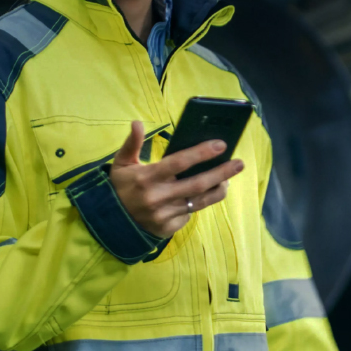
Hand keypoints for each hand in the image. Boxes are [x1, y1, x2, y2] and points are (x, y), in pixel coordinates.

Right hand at [109, 120, 243, 237]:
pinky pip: (189, 214)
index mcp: (146, 177)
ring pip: (199, 202)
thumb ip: (131, 143)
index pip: (179, 163)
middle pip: (197, 184)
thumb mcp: (121, 164)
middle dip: (222, 172)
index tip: (221, 144)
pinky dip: (197, 204)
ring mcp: (164, 215)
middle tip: (239, 163)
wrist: (110, 222)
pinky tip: (203, 195)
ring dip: (218, 189)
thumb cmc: (120, 187)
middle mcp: (157, 197)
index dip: (202, 153)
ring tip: (229, 179)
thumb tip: (137, 122)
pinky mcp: (168, 228)